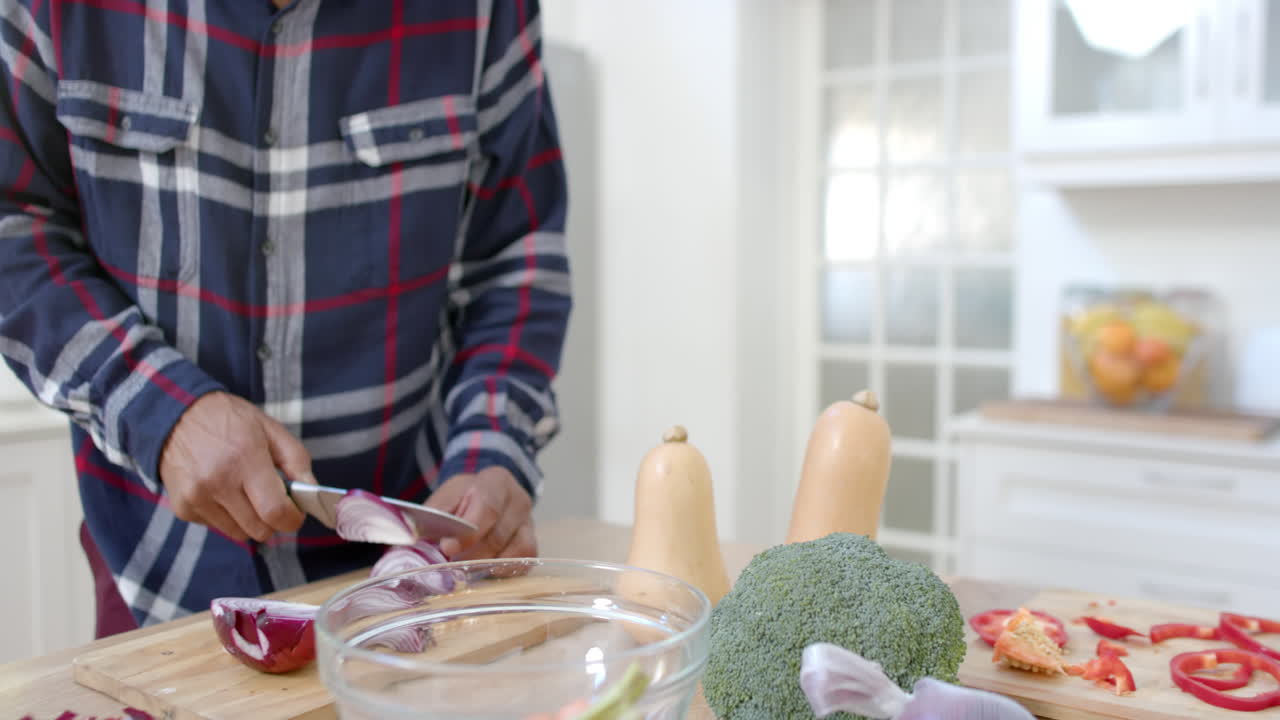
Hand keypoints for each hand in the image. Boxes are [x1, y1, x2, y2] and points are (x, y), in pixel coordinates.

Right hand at [159, 391, 312, 542]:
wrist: (176, 415)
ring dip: (249, 520)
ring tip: (244, 492)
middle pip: (259, 530)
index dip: (292, 519)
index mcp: (244, 459)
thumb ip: (297, 462)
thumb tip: (313, 493)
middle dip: (273, 521)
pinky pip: (217, 527)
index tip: (295, 512)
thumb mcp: (271, 429)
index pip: (275, 512)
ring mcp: (196, 497)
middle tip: (272, 500)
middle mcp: (217, 482)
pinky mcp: (182, 508)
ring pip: (239, 534)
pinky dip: (226, 516)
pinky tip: (222, 491)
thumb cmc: (229, 421)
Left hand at [425, 466, 535, 559]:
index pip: (487, 507)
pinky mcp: (531, 543)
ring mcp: (528, 524)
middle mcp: (518, 500)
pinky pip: (521, 563)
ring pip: (511, 552)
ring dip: (484, 565)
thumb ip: (433, 516)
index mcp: (496, 481)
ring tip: (463, 567)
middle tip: (449, 564)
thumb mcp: (445, 498)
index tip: (447, 549)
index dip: (468, 532)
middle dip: (470, 555)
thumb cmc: (462, 498)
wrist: (487, 494)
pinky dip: (500, 570)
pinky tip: (483, 570)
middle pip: (498, 535)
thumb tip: (412, 537)